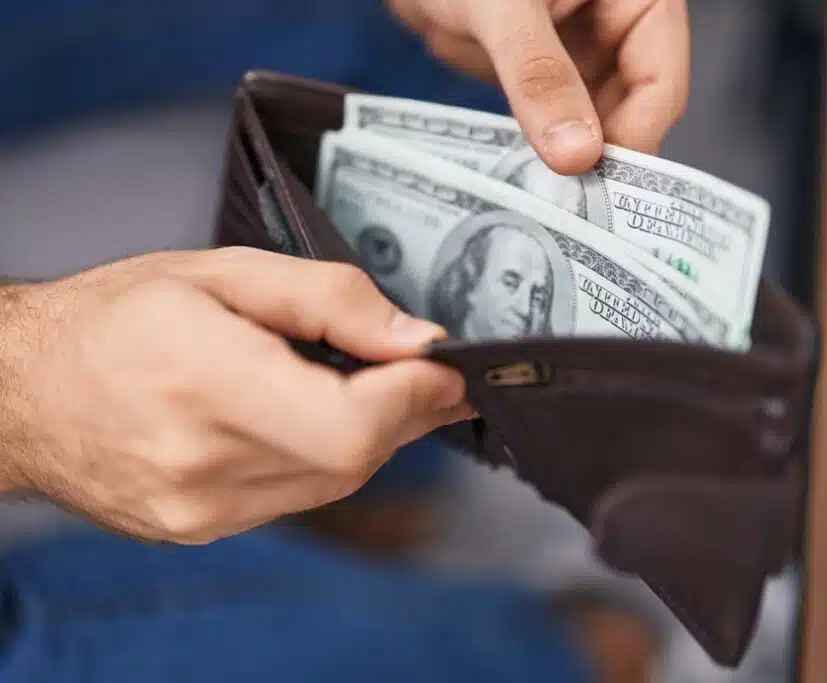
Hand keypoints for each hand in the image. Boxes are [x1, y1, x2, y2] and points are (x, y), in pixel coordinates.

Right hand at [0, 247, 471, 543]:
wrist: (21, 391)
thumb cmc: (112, 319)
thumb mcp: (223, 273)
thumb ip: (330, 300)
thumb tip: (415, 338)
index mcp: (202, 379)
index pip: (350, 426)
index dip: (416, 398)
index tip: (448, 368)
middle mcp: (200, 461)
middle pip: (357, 457)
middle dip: (409, 411)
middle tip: (427, 372)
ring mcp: (199, 509)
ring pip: (337, 482)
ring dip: (374, 434)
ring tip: (374, 386)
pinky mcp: (201, 527)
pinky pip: (299, 496)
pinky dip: (327, 456)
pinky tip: (317, 418)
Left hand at [389, 0, 690, 173]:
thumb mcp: (500, 6)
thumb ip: (539, 73)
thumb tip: (575, 153)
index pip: (661, 79)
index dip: (635, 136)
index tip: (600, 185)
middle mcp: (620, 26)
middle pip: (637, 110)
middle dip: (606, 157)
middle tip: (575, 209)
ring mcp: (586, 54)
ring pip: (601, 126)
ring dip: (576, 163)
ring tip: (550, 202)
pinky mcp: (551, 77)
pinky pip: (563, 126)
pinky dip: (549, 154)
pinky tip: (531, 182)